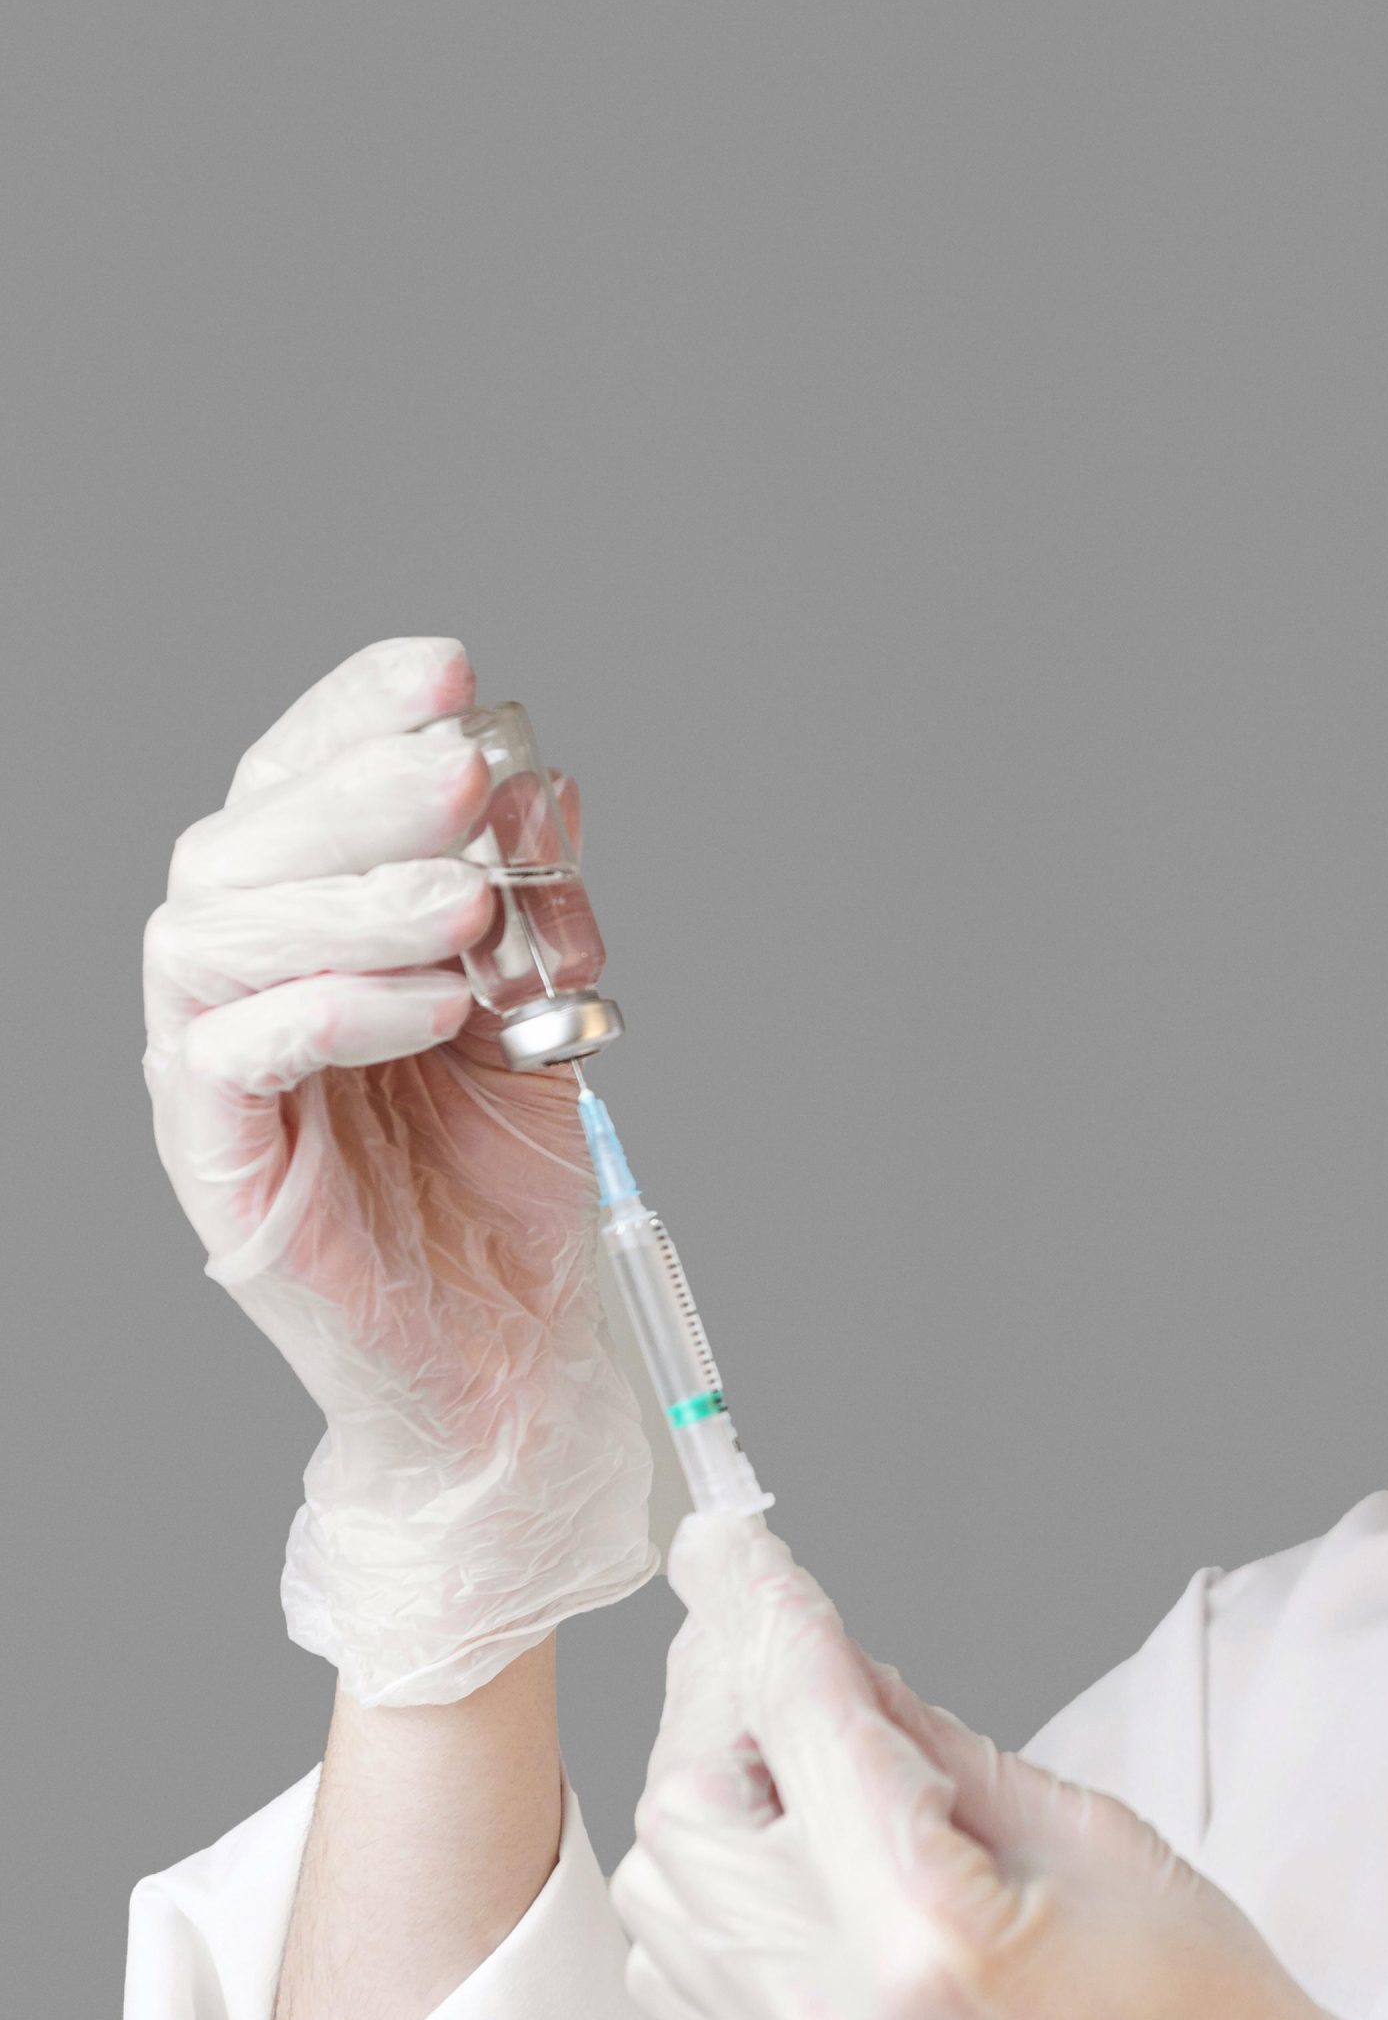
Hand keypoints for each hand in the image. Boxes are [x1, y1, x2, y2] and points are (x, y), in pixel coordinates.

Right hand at [144, 638, 653, 1704]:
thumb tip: (542, 789)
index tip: (453, 667)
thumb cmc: (504, 1181)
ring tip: (467, 899)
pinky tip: (433, 1002)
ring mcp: (213, 1074)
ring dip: (347, 897)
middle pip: (241, 842)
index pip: (294, 784)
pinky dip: (333, 1011)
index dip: (355, 712)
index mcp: (305, 930)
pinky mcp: (220, 1165)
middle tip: (467, 767)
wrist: (504, 1351)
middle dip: (355, 787)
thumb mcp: (538, 1016)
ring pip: (213, 936)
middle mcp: (238, 984)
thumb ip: (531, 910)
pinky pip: (231, 1059)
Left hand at [613, 1517, 1387, 2019]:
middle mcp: (834, 2015)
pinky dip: (712, 1891)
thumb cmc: (1206, 2015)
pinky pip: (684, 1978)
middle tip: (785, 1643)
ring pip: (664, 1893)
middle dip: (727, 1700)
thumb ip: (935, 1744)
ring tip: (810, 1758)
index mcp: (930, 1930)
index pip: (803, 1718)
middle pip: (691, 1805)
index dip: (760, 1604)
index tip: (725, 1535)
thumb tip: (833, 1663)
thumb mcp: (1092, 1830)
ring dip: (715, 1796)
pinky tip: (796, 1857)